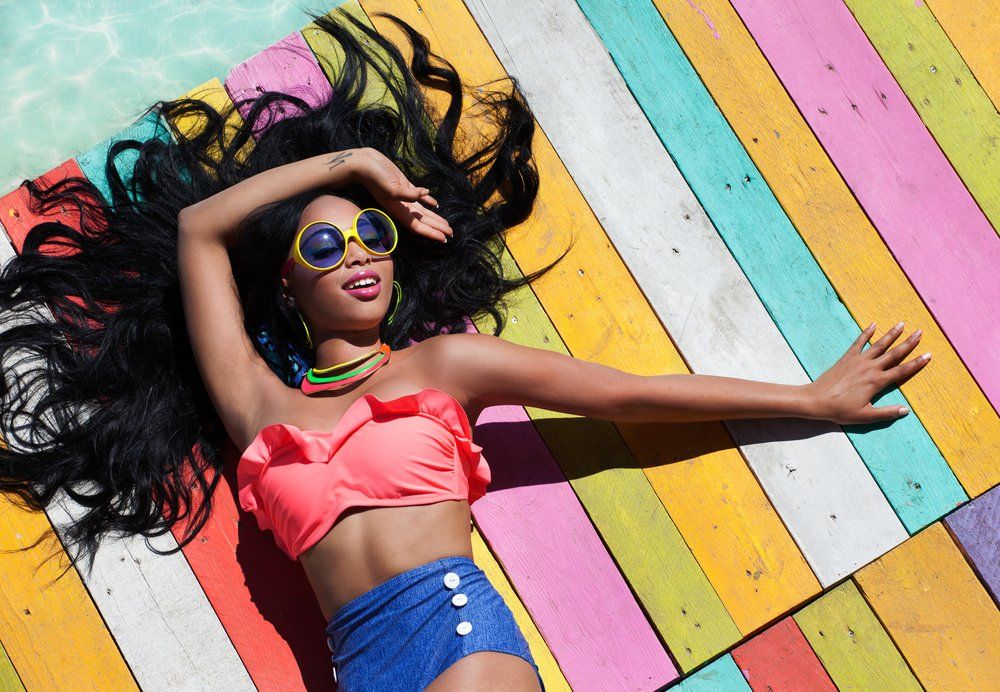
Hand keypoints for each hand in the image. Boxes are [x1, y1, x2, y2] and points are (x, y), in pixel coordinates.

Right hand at [354, 148, 453, 242]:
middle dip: (437, 228)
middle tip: (451, 234)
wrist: (364, 163)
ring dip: (435, 218)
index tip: (444, 239)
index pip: (418, 226)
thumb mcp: (392, 188)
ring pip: (423, 211)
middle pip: (423, 221)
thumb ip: (408, 194)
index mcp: (398, 210)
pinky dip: (428, 200)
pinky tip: (436, 205)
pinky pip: (419, 196)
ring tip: (446, 225)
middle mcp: (401, 207)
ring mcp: (404, 196)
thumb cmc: (375, 177)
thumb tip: (424, 194)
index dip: (431, 233)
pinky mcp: (404, 185)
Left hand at [803, 322, 930, 424]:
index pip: (902, 371)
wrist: (816, 400)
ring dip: (891, 334)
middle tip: (920, 332)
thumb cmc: (840, 410)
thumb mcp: (866, 416)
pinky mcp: (846, 357)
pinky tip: (873, 324)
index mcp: (877, 382)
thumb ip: (887, 413)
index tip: (928, 355)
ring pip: (879, 345)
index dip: (916, 363)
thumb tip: (906, 410)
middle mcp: (870, 368)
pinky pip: (858, 342)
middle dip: (908, 343)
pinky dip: (866, 333)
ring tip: (902, 324)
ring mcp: (858, 361)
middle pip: (894, 353)